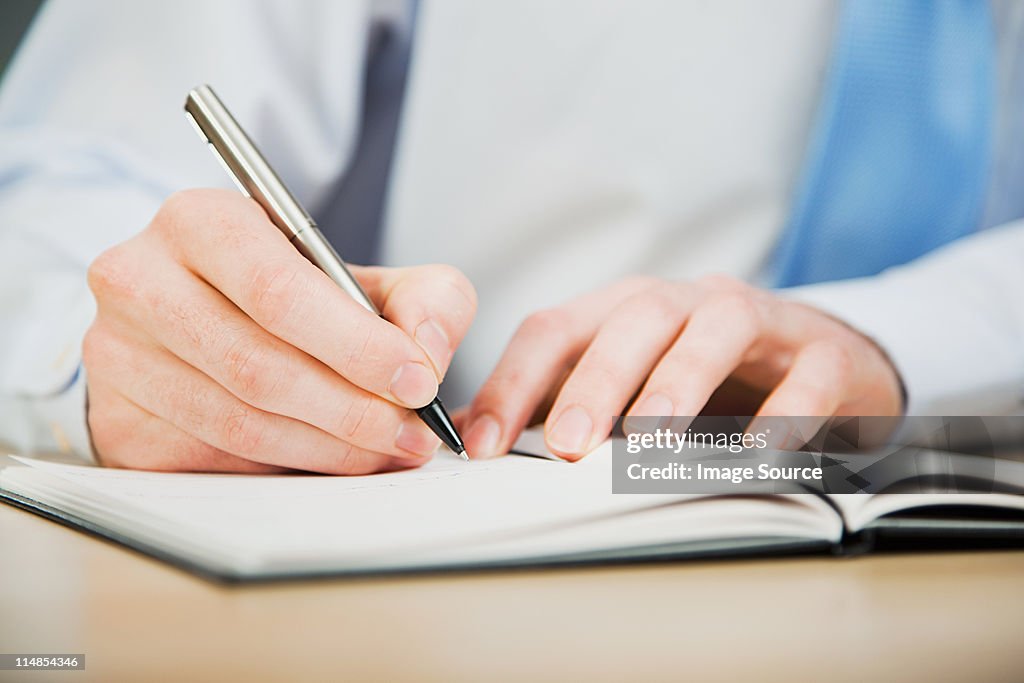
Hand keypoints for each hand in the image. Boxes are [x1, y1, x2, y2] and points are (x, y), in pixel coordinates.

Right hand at [83, 189, 475, 472]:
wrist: (191, 313)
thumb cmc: (282, 292)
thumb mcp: (361, 274)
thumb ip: (422, 297)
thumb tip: (429, 354)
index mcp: (201, 221)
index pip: (279, 291)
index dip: (356, 345)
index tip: (418, 381)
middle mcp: (141, 280)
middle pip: (258, 365)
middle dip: (352, 410)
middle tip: (412, 433)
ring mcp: (118, 354)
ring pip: (238, 422)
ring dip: (328, 448)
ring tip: (386, 451)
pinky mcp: (118, 419)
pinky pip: (214, 460)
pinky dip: (286, 467)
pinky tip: (331, 460)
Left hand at [461, 275, 902, 459]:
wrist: (822, 362)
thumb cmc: (710, 379)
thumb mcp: (630, 382)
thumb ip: (562, 404)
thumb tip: (481, 440)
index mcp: (628, 310)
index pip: (557, 329)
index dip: (514, 382)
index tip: (483, 445)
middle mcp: (689, 303)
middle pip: (636, 318)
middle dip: (596, 380)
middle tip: (568, 444)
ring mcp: (762, 321)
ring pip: (718, 327)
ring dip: (680, 380)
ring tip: (652, 438)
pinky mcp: (826, 354)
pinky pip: (809, 376)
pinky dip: (784, 414)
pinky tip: (757, 456)